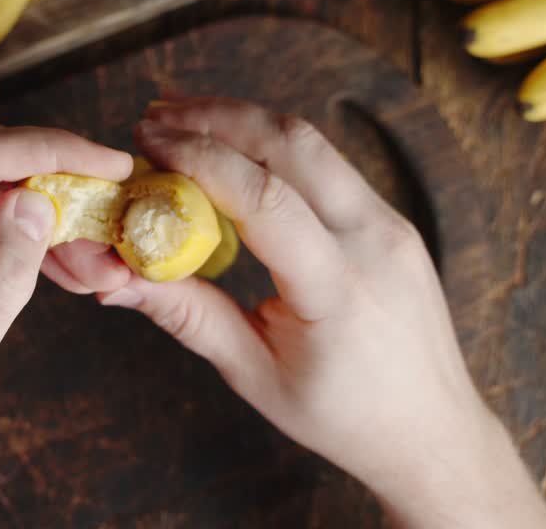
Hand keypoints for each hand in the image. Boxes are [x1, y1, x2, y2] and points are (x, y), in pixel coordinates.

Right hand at [44, 98, 545, 528]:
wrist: (431, 430)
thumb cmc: (341, 415)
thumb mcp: (253, 373)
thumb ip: (186, 314)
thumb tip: (115, 278)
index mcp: (338, 288)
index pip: (265, 197)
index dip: (201, 158)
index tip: (147, 143)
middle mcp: (374, 241)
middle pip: (292, 144)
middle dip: (217, 117)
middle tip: (153, 116)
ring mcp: (390, 223)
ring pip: (311, 143)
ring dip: (243, 121)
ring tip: (181, 117)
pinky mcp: (389, 219)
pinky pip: (326, 164)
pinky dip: (272, 145)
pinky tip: (231, 147)